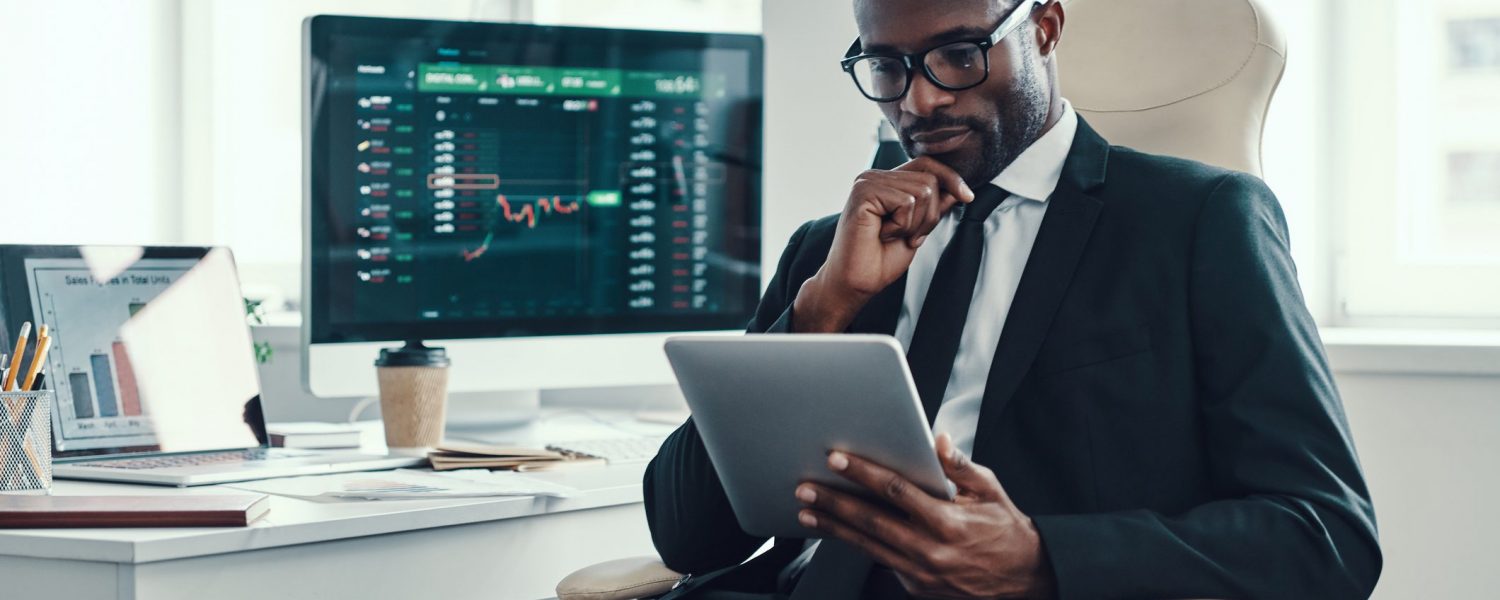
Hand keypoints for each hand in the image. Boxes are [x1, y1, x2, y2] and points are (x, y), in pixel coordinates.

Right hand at [793, 157, 973, 332]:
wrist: (856, 283)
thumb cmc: (880, 260)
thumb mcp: (918, 229)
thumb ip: (934, 207)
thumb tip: (957, 190)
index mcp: (886, 182)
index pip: (926, 164)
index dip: (951, 178)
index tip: (968, 198)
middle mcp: (874, 177)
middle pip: (930, 179)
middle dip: (930, 215)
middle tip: (909, 237)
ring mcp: (867, 181)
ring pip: (923, 190)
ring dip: (915, 223)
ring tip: (892, 236)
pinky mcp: (863, 192)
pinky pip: (906, 202)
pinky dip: (901, 226)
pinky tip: (881, 235)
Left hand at [794, 433, 1054, 598]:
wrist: (1025, 581)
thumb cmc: (1006, 530)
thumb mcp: (991, 491)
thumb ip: (959, 466)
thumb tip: (936, 439)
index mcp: (948, 522)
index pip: (896, 492)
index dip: (864, 473)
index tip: (837, 459)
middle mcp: (931, 550)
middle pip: (871, 521)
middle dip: (834, 502)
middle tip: (805, 487)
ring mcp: (920, 573)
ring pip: (867, 545)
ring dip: (834, 526)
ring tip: (807, 510)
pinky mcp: (915, 586)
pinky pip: (879, 560)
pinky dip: (855, 544)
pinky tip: (835, 529)